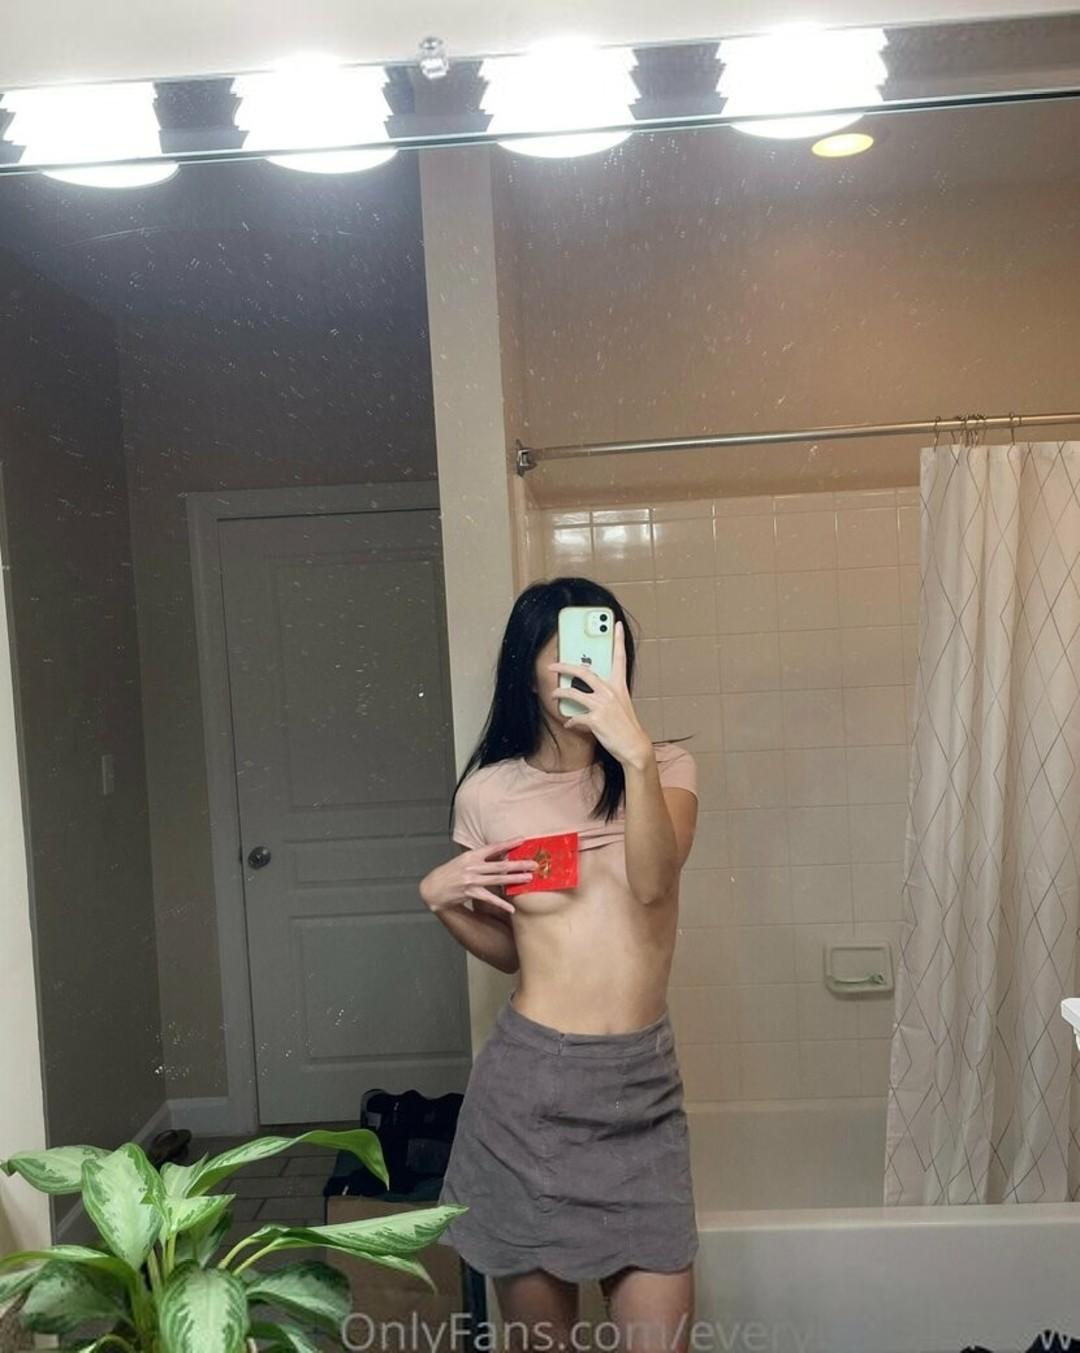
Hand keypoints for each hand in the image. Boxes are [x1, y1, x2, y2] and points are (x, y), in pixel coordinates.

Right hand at [420, 838, 537, 914]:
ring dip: (515, 879)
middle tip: (534, 863)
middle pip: (500, 865)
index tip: (522, 839)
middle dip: (519, 864)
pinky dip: (501, 904)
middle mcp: (472, 867)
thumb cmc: (450, 872)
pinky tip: (511, 909)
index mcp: (471, 856)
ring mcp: (472, 880)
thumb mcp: (464, 861)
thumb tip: (501, 856)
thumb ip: (481, 859)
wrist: (433, 888)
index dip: (508, 843)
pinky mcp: (471, 893)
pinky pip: (489, 899)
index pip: (493, 847)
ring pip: (498, 880)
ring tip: (528, 878)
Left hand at [547, 620, 652, 768]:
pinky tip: (569, 723)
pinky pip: (576, 718)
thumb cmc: (627, 727)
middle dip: (565, 667)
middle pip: (584, 672)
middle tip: (553, 665)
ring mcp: (602, 705)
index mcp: (619, 686)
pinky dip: (571, 721)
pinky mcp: (595, 719)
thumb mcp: (621, 705)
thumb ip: (608, 696)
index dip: (619, 640)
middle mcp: (610, 692)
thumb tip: (593, 693)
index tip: (617, 625)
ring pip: (574, 693)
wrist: (634, 746)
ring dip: (560, 693)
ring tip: (554, 693)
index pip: (620, 658)